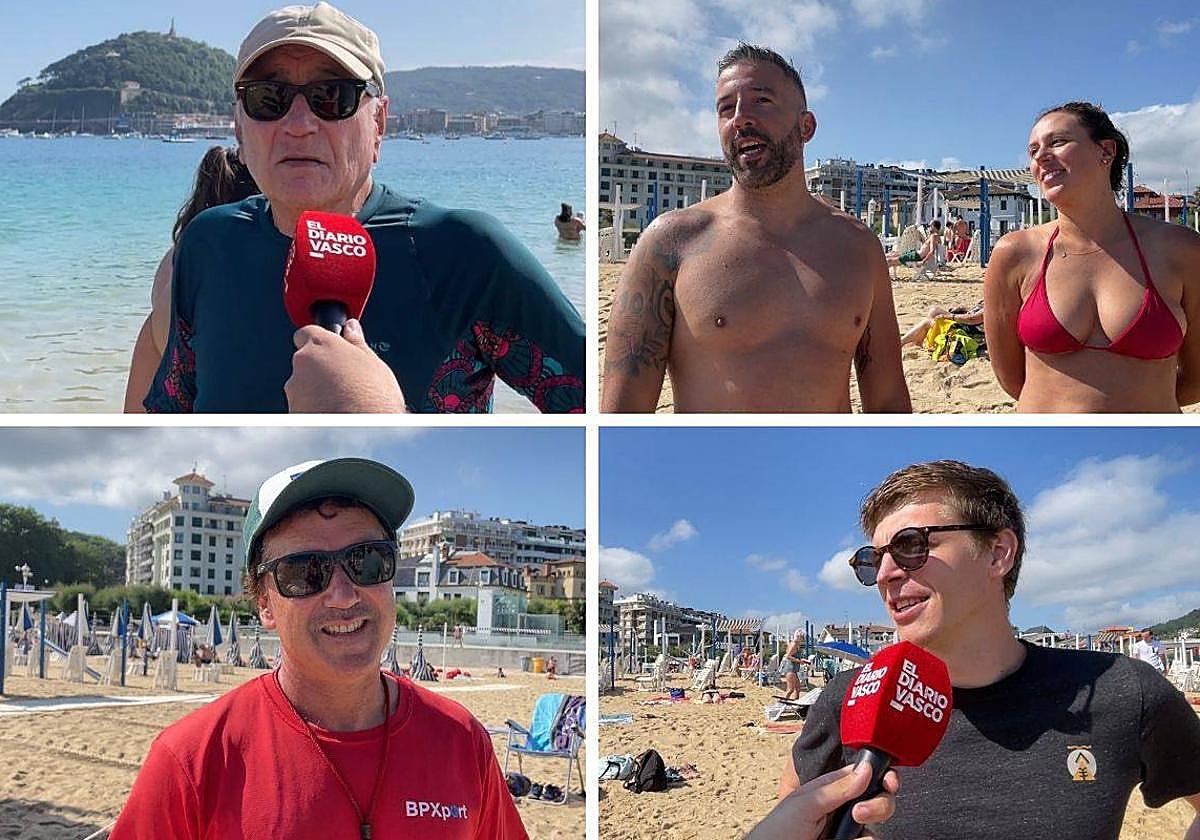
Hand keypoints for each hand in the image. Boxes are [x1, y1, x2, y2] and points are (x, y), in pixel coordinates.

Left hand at [286, 319, 407, 412]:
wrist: (365, 434)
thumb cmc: (372, 400)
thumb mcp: (373, 363)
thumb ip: (356, 342)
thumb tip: (351, 329)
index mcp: (321, 346)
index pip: (307, 332)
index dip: (319, 341)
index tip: (329, 348)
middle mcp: (302, 365)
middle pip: (305, 361)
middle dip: (319, 369)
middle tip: (343, 380)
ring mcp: (295, 391)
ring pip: (302, 385)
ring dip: (316, 391)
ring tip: (341, 401)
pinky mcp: (292, 412)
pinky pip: (301, 406)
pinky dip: (313, 409)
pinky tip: (334, 414)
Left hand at [746, 763, 899, 839]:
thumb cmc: (779, 828)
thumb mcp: (805, 803)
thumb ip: (837, 787)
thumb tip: (865, 769)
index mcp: (832, 787)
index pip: (864, 775)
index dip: (880, 776)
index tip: (888, 782)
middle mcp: (843, 806)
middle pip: (878, 799)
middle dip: (878, 805)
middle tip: (860, 813)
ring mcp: (847, 827)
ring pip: (876, 823)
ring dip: (868, 827)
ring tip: (847, 834)